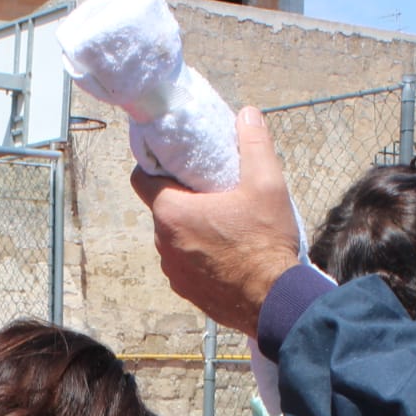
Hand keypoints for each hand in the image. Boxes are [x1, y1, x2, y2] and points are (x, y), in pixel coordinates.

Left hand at [130, 107, 301, 336]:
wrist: (275, 301)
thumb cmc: (267, 242)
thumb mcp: (267, 184)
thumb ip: (254, 143)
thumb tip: (247, 114)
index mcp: (172, 212)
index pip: (141, 178)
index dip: (156, 167)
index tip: (178, 165)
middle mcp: (163, 243)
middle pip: (161, 210)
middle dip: (182, 200)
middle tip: (213, 195)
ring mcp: (172, 271)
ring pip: (172, 239)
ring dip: (190, 230)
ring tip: (223, 226)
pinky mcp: (185, 291)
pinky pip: (184, 265)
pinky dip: (197, 257)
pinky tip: (225, 254)